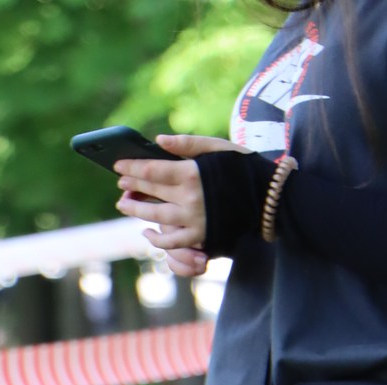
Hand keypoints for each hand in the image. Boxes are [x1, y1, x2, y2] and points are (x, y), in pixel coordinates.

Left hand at [115, 134, 239, 255]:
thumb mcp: (216, 147)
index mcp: (192, 173)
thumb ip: (186, 143)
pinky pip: (173, 242)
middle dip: (133, 186)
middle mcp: (190, 199)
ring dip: (137, 211)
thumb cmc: (242, 166)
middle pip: (152, 192)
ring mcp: (194, 221)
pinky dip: (157, 239)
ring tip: (123, 205)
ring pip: (157, 218)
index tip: (118, 166)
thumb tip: (157, 141)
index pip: (152, 170)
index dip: (132, 168)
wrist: (268, 197)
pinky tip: (146, 232)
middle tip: (120, 183)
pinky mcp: (201, 237)